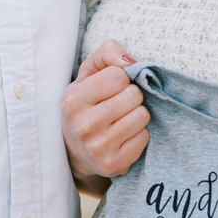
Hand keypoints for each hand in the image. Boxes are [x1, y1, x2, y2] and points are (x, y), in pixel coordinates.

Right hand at [63, 39, 149, 186]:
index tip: (111, 88)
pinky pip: (144, 138)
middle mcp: (83, 125)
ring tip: (121, 120)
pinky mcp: (113, 164)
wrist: (75, 150)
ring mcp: (97, 148)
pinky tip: (123, 136)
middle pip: (133, 96)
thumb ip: (107, 53)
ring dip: (136, 115)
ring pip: (141, 116)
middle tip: (118, 105)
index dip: (121, 79)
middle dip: (131, 96)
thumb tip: (130, 61)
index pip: (118, 76)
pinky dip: (138, 134)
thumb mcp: (89, 73)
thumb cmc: (87, 103)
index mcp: (73, 100)